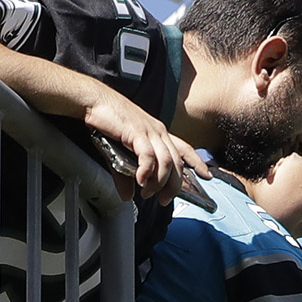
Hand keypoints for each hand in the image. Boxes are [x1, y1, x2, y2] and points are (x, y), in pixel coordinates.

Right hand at [79, 90, 208, 202]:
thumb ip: (125, 177)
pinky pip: (149, 156)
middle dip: (174, 185)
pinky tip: (140, 181)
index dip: (197, 162)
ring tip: (148, 193)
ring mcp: (149, 131)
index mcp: (158, 133)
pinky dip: (146, 171)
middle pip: (177, 163)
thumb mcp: (119, 154)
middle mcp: (158, 132)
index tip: (207, 175)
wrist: (94, 101)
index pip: (184, 149)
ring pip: (166, 162)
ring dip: (159, 182)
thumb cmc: (108, 122)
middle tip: (165, 200)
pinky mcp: (137, 132)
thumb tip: (127, 197)